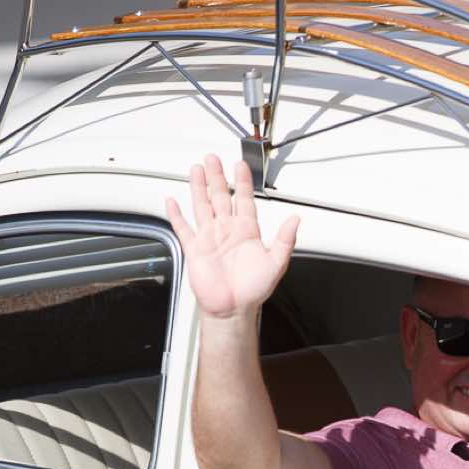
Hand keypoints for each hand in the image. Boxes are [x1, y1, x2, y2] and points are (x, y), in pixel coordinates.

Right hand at [165, 154, 299, 319]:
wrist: (233, 309)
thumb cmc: (253, 290)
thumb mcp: (276, 263)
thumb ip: (286, 240)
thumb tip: (295, 220)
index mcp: (247, 231)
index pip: (243, 198)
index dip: (242, 181)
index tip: (241, 165)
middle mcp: (227, 231)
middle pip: (220, 196)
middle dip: (217, 176)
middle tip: (213, 158)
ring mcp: (210, 238)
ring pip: (202, 205)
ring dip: (199, 187)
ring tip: (196, 169)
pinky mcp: (195, 249)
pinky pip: (184, 228)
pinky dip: (177, 215)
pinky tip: (172, 202)